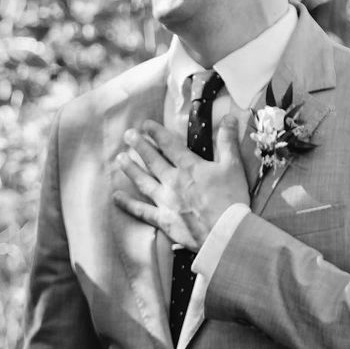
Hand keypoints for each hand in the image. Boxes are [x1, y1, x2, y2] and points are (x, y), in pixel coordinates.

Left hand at [114, 114, 248, 250]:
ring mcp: (166, 201)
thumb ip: (228, 141)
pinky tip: (116, 197)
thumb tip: (229, 117)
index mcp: (189, 167)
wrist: (227, 232)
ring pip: (143, 181)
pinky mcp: (164, 220)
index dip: (156, 132)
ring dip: (130, 169)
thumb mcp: (233, 166)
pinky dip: (128, 204)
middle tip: (127, 135)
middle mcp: (173, 181)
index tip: (145, 124)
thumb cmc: (232, 198)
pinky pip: (141, 211)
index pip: (169, 145)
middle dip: (139, 146)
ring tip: (119, 158)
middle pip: (152, 160)